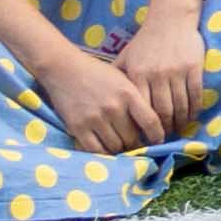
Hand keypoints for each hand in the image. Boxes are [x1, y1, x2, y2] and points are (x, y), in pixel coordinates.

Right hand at [35, 42, 166, 156]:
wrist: (63, 68)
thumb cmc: (97, 74)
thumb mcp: (123, 80)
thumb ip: (137, 99)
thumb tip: (155, 124)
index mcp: (128, 93)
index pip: (151, 122)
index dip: (157, 136)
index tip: (157, 140)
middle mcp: (113, 107)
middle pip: (132, 138)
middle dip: (136, 144)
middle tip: (135, 144)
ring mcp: (94, 118)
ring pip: (115, 147)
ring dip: (119, 149)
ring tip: (120, 145)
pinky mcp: (78, 127)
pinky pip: (96, 150)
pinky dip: (103, 153)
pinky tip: (105, 148)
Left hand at [117, 13, 215, 134]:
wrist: (170, 19)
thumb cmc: (146, 41)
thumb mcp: (126, 57)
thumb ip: (118, 77)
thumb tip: (106, 101)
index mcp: (138, 74)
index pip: (142, 109)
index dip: (146, 127)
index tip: (148, 137)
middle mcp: (157, 74)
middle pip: (163, 112)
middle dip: (165, 129)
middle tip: (165, 138)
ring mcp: (176, 71)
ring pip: (180, 106)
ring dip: (181, 122)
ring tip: (179, 129)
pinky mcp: (194, 67)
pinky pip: (196, 95)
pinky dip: (195, 109)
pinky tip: (192, 115)